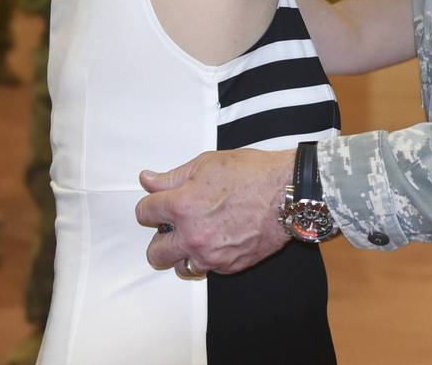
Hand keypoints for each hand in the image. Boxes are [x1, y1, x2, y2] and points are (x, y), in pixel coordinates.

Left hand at [136, 149, 292, 276]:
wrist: (287, 193)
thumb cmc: (252, 174)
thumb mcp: (208, 164)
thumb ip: (173, 177)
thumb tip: (148, 180)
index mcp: (183, 206)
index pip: (144, 213)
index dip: (150, 206)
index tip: (157, 204)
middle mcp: (193, 236)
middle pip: (155, 252)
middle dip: (161, 238)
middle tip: (175, 225)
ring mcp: (211, 255)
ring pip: (180, 267)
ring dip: (183, 253)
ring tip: (198, 235)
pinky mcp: (228, 266)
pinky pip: (208, 268)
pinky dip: (209, 256)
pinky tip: (221, 237)